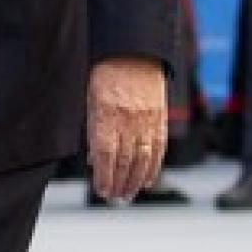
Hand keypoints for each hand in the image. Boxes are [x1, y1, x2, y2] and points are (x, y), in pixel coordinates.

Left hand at [87, 56, 166, 203]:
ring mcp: (147, 120)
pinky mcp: (160, 118)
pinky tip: (147, 180)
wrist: (134, 53)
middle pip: (124, 161)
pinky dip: (153, 167)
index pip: (105, 155)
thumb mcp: (90, 100)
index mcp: (107, 115)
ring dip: (135, 181)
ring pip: (143, 159)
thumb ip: (93, 130)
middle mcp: (128, 120)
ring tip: (128, 195)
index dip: (104, 176)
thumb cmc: (106, 74)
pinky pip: (158, 149)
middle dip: (119, 184)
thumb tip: (94, 159)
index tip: (101, 190)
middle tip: (114, 198)